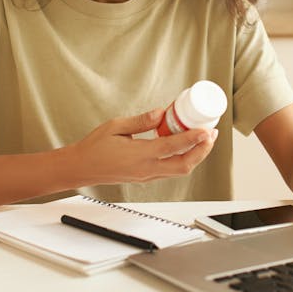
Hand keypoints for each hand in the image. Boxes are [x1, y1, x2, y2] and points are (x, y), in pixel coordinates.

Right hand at [70, 109, 217, 185]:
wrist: (81, 168)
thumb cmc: (94, 147)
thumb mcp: (116, 127)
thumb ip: (141, 121)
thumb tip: (160, 114)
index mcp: (139, 155)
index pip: (173, 147)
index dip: (193, 139)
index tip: (206, 130)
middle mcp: (146, 169)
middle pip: (184, 165)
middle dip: (202, 151)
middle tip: (211, 135)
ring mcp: (146, 175)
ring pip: (179, 170)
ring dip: (195, 156)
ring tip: (203, 140)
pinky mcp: (145, 177)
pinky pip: (170, 170)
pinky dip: (182, 159)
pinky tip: (183, 147)